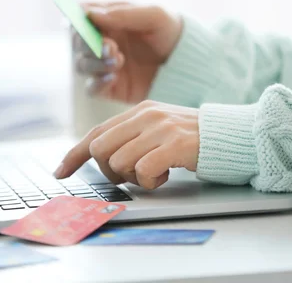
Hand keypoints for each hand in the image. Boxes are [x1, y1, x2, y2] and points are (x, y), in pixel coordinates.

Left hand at [54, 101, 198, 188]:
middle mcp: (146, 116)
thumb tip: (101, 157)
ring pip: (118, 162)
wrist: (230, 136)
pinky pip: (142, 170)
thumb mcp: (158, 129)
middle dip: (108, 170)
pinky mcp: (174, 144)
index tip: (61, 172)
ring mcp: (160, 129)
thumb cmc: (192, 138)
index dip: (74, 154)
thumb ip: (132, 136)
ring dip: (131, 178)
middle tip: (129, 176)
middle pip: (100, 149)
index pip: (96, 133)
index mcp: (139, 111)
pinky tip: (165, 176)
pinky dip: (149, 181)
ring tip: (154, 173)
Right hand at [73, 2, 182, 103]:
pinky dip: (97, 83)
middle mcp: (103, 41)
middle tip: (110, 47)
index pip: (80, 16)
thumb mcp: (155, 16)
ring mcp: (105, 66)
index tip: (85, 23)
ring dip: (94, 62)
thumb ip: (124, 13)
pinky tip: (112, 77)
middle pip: (77, 43)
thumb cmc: (173, 32)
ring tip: (118, 60)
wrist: (191, 65)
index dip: (77, 19)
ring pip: (81, 65)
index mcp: (109, 19)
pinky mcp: (111, 88)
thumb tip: (91, 14)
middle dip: (88, 44)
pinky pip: (92, 89)